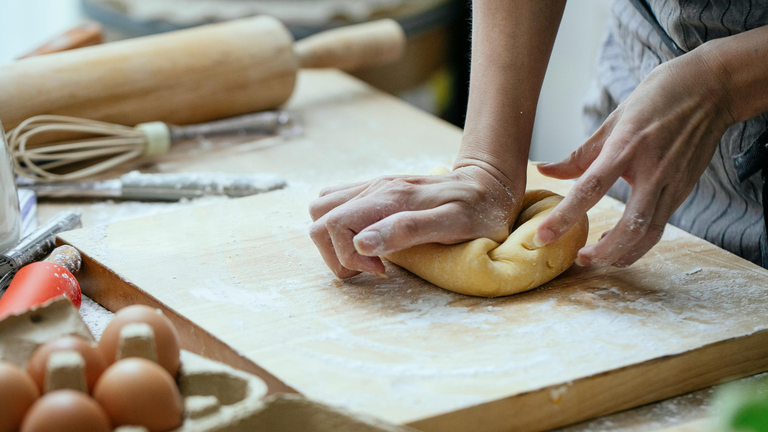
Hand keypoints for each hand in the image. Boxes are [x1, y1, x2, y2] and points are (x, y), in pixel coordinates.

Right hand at [309, 165, 523, 277]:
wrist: (490, 184)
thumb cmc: (479, 211)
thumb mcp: (454, 225)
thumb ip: (407, 230)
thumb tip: (362, 243)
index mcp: (389, 196)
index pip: (333, 224)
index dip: (348, 256)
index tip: (382, 270)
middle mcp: (375, 188)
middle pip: (320, 218)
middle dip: (336, 252)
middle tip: (374, 267)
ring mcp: (374, 187)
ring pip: (324, 210)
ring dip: (336, 240)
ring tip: (370, 256)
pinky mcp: (376, 192)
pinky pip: (339, 205)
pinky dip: (343, 229)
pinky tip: (371, 241)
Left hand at [534, 47, 735, 266]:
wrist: (712, 88)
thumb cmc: (658, 97)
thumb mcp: (614, 120)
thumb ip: (579, 154)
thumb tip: (543, 170)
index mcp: (627, 146)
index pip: (590, 188)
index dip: (564, 216)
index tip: (542, 236)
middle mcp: (652, 169)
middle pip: (629, 226)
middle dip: (603, 251)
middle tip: (578, 259)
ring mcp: (672, 182)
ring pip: (649, 233)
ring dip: (621, 254)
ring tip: (595, 258)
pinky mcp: (683, 190)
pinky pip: (659, 225)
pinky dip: (637, 242)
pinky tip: (618, 242)